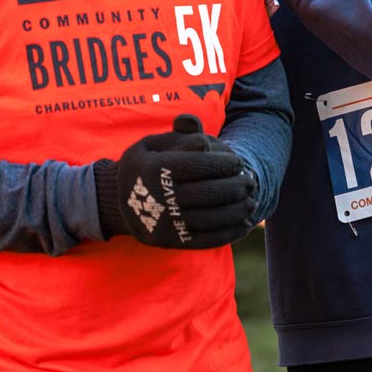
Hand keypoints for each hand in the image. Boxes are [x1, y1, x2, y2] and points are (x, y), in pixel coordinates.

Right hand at [94, 115, 258, 248]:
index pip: (196, 165)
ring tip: (252, 201)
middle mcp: (158, 198)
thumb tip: (198, 129)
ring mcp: (165, 223)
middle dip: (234, 187)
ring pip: (209, 219)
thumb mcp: (154, 144)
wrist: (119, 201)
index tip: (238, 162)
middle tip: (250, 181)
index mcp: (153, 169)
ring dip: (236, 211)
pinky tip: (245, 224)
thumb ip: (179, 133)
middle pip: (206, 193)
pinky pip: (205, 240)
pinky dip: (229, 234)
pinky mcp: (172, 242)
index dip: (222, 163)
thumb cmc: (147, 165)